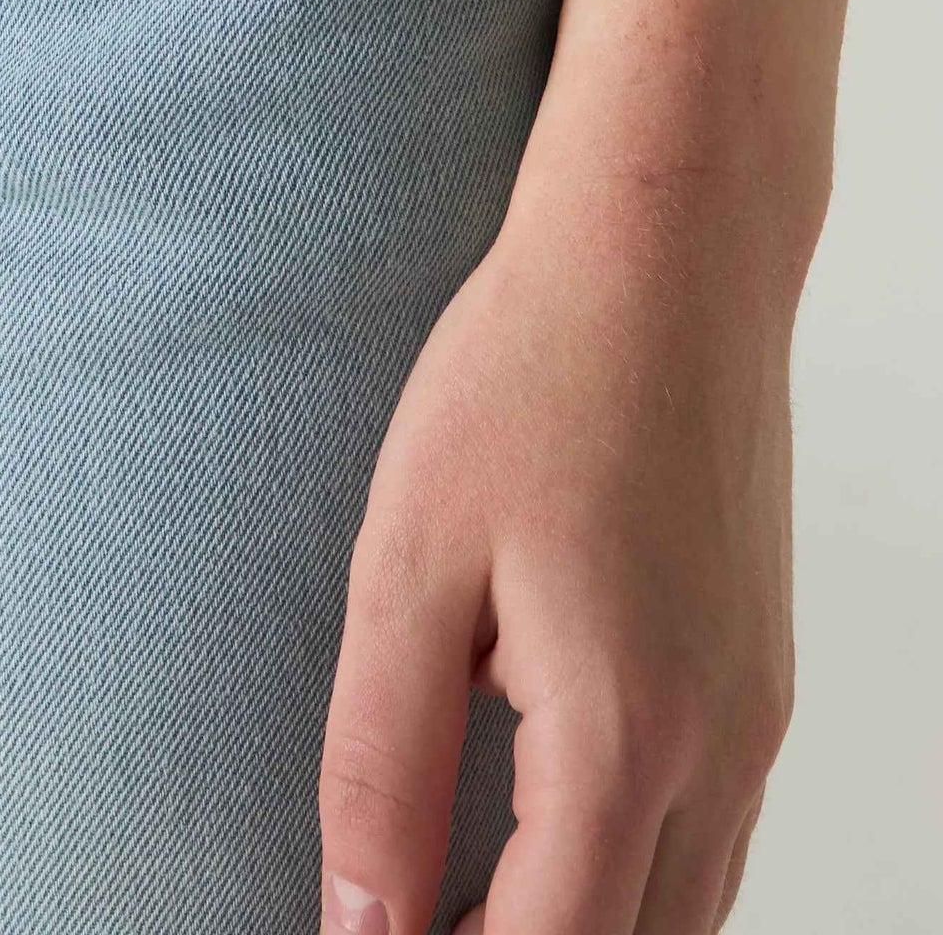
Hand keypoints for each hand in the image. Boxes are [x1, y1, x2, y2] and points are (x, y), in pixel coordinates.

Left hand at [318, 154, 798, 933]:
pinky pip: (715, 840)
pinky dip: (637, 875)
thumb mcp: (409, 563)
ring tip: (461, 902)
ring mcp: (759, 715)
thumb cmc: (529, 377)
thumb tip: (359, 921)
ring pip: (688, 912)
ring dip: (584, 925)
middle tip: (409, 921)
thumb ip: (379, 759)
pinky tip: (546, 833)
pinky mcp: (764, 677)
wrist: (665, 256)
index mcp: (624, 730)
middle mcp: (720, 746)